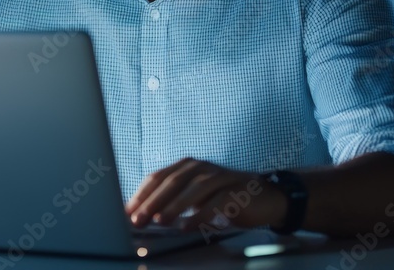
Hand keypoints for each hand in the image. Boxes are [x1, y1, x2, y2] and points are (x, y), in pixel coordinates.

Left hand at [124, 157, 286, 231]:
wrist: (264, 197)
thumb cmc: (223, 198)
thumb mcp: (195, 197)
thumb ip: (172, 201)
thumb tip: (143, 214)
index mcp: (187, 166)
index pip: (158, 177)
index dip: (142, 194)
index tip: (128, 211)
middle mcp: (201, 167)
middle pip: (172, 182)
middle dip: (152, 201)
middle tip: (138, 219)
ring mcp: (219, 177)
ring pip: (193, 189)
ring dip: (174, 206)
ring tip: (159, 221)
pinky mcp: (235, 190)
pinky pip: (215, 202)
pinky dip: (200, 215)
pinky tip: (188, 227)